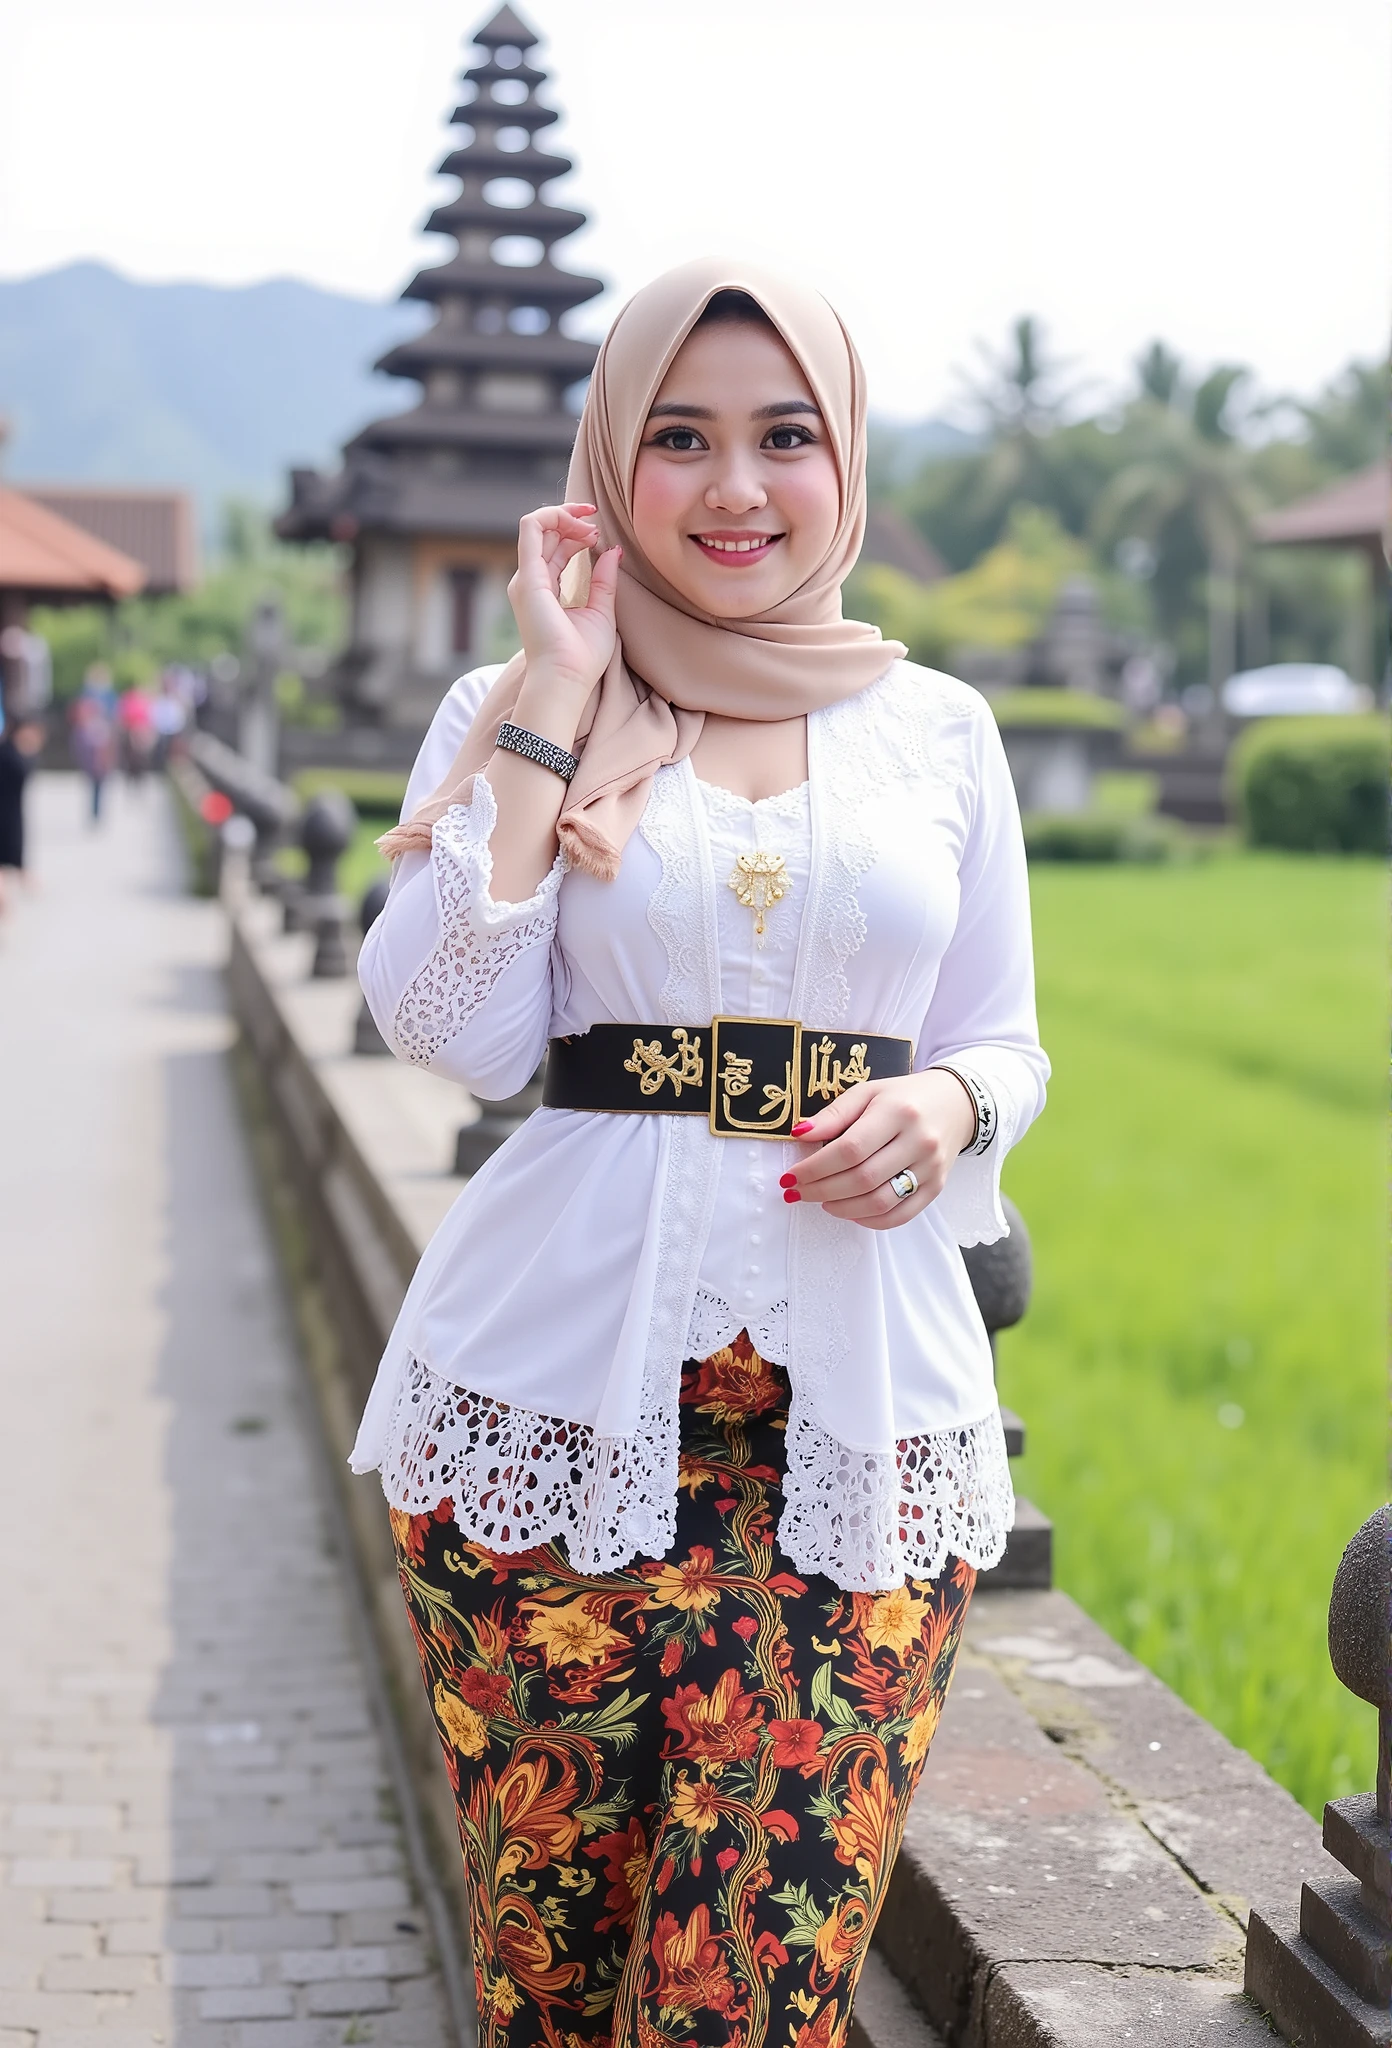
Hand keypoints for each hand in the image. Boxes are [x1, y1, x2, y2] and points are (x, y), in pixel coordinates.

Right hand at [508, 503, 619, 698]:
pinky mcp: (528, 576)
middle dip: (572, 520)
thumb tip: (613, 552)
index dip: (575, 532)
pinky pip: (531, 528)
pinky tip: (580, 527)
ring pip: (537, 525)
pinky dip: (554, 516)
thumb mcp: (602, 610)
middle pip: (546, 533)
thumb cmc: (582, 656)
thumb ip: (604, 580)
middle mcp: (531, 581)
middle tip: (597, 528)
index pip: (554, 547)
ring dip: (566, 517)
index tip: (599, 536)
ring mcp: (526, 578)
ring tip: (591, 528)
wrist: (566, 677)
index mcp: (544, 590)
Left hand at [779, 1069, 976, 1229]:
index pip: (850, 1149)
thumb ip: (834, 1114)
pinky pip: (901, 1215)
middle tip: (798, 1191)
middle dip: (822, 1190)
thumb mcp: (868, 1092)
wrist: (956, 1103)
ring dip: (843, 1208)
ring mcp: (931, 1167)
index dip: (815, 1168)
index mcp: (897, 1112)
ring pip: (881, 1202)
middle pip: (862, 1179)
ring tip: (822, 1201)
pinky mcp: (937, 1187)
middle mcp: (918, 1141)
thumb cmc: (904, 1097)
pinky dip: (871, 1220)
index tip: (790, 1176)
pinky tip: (851, 1211)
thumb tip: (799, 1134)